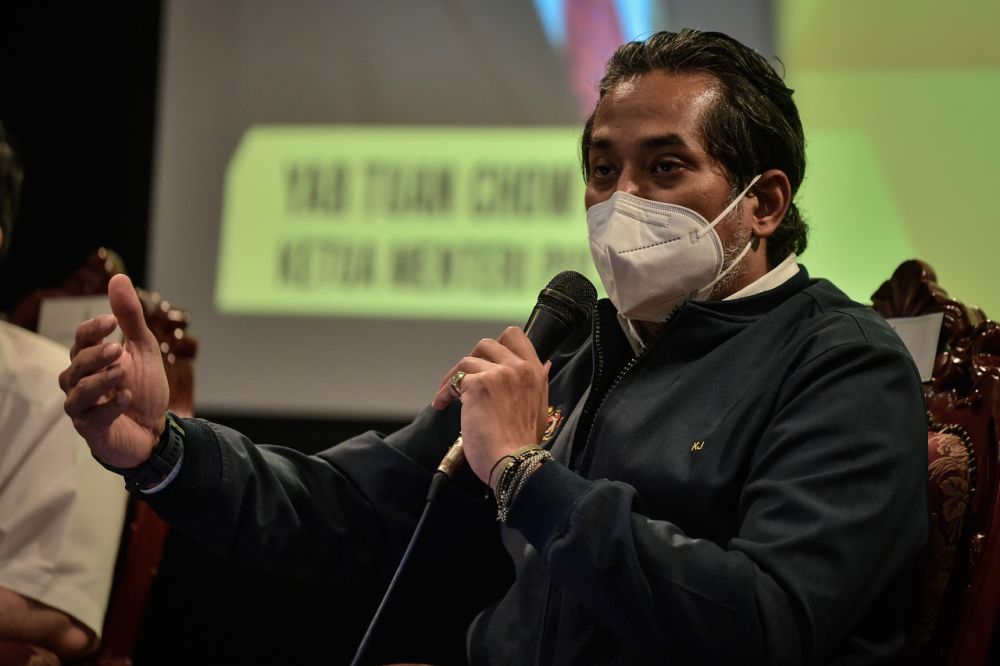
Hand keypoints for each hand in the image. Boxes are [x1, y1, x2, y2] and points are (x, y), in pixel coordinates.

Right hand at [59, 274, 169, 467]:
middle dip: (97, 356)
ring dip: (101, 380)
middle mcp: (79, 382)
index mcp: (90, 360)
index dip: (92, 330)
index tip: (112, 321)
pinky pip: (93, 418)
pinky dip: (110, 407)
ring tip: (123, 373)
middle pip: (77, 364)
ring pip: (79, 392)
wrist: (154, 429)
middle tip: (119, 350)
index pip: (81, 339)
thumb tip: (118, 277)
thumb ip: (130, 317)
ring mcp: (82, 407)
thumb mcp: (143, 348)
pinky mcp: (92, 431)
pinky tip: (126, 398)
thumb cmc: (143, 386)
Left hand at [431, 327, 549, 486]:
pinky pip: (455, 381)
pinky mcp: (478, 385)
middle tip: (466, 379)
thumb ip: (537, 382)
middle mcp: (518, 368)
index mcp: (534, 372)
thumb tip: (544, 364)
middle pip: (487, 344)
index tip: (487, 361)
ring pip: (467, 360)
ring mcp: (498, 374)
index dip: (498, 344)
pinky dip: (444, 392)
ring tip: (449, 396)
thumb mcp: (539, 406)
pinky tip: (442, 404)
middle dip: (472, 360)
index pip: (516, 336)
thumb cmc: (523, 442)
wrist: (515, 462)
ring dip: (455, 378)